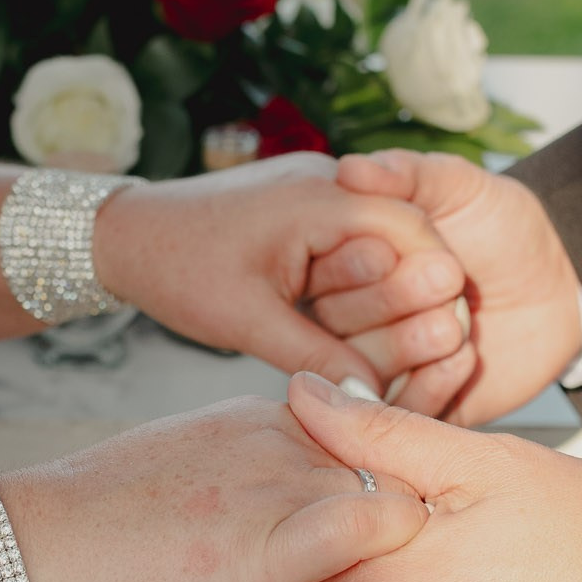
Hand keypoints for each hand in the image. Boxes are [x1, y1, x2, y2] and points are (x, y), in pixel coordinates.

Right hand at [0, 396, 426, 581]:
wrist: (24, 554)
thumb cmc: (94, 534)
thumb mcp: (187, 479)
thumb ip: (253, 485)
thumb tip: (299, 519)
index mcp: (261, 418)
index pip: (369, 438)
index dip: (396, 483)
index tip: (413, 529)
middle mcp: (282, 438)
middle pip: (399, 458)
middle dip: (430, 507)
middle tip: (453, 563)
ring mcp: (280, 487)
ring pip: (398, 487)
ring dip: (423, 538)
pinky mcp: (273, 546)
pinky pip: (370, 527)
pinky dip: (397, 552)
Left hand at [93, 153, 471, 394]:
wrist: (125, 234)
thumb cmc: (177, 268)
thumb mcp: (247, 322)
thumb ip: (315, 357)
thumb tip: (371, 400)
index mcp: (319, 196)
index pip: (410, 227)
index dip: (439, 278)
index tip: (456, 327)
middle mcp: (326, 181)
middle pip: (404, 232)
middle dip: (423, 287)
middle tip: (448, 340)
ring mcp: (316, 191)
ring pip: (380, 239)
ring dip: (394, 287)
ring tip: (416, 340)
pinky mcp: (304, 210)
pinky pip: (353, 242)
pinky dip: (366, 281)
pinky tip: (370, 325)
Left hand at [282, 373, 581, 581]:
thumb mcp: (488, 465)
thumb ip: (381, 433)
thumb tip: (304, 396)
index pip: (295, 522)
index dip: (327, 472)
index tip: (381, 453)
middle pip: (320, 568)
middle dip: (356, 522)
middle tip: (432, 489)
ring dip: (387, 567)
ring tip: (464, 535)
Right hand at [310, 151, 581, 423]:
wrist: (563, 282)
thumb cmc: (504, 226)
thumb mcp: (457, 185)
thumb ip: (406, 173)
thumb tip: (350, 168)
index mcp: (348, 265)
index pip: (319, 277)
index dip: (351, 264)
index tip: (393, 249)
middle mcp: (356, 320)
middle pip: (336, 329)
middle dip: (387, 303)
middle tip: (447, 278)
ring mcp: (385, 367)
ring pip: (364, 374)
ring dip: (407, 346)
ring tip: (457, 323)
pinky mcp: (421, 407)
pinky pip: (404, 412)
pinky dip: (431, 385)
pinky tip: (465, 356)